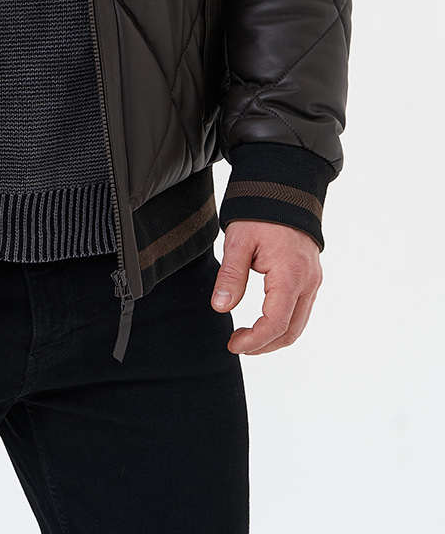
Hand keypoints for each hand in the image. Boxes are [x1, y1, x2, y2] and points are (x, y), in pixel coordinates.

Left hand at [211, 220, 321, 354]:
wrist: (284, 188)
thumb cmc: (261, 212)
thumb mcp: (239, 241)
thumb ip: (231, 275)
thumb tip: (221, 307)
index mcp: (291, 275)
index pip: (276, 323)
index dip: (255, 340)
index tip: (233, 345)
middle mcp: (308, 282)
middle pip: (292, 331)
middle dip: (265, 345)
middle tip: (238, 344)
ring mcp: (313, 280)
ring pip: (299, 323)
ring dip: (274, 337)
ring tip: (247, 337)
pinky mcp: (311, 277)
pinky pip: (301, 309)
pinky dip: (284, 323)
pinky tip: (263, 321)